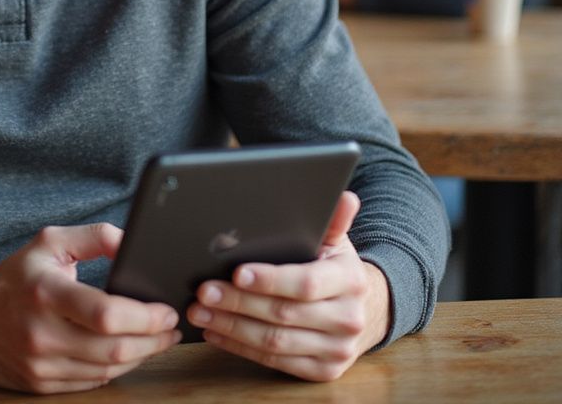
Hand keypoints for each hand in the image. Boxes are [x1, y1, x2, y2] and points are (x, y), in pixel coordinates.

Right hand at [0, 224, 180, 393]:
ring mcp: (41, 364)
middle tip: (172, 326)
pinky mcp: (41, 385)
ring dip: (141, 356)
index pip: (104, 313)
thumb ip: (94, 236)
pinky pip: (91, 383)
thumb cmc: (15, 277)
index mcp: (46, 291)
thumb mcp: (49, 242)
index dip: (144, 316)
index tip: (165, 309)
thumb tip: (132, 242)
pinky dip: (116, 369)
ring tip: (159, 340)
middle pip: (113, 348)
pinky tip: (129, 353)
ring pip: (107, 370)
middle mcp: (42, 332)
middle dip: (154, 339)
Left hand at [188, 191, 389, 381]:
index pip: (306, 283)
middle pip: (283, 314)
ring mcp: (337, 351)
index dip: (270, 280)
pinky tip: (216, 332)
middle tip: (203, 291)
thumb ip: (333, 219)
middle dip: (238, 302)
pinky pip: (275, 362)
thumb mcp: (336, 240)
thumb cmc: (336, 267)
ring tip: (199, 311)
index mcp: (350, 281)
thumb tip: (344, 196)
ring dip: (231, 327)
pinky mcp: (322, 372)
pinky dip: (240, 347)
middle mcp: (348, 319)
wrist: (368, 309)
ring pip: (275, 342)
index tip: (237, 272)